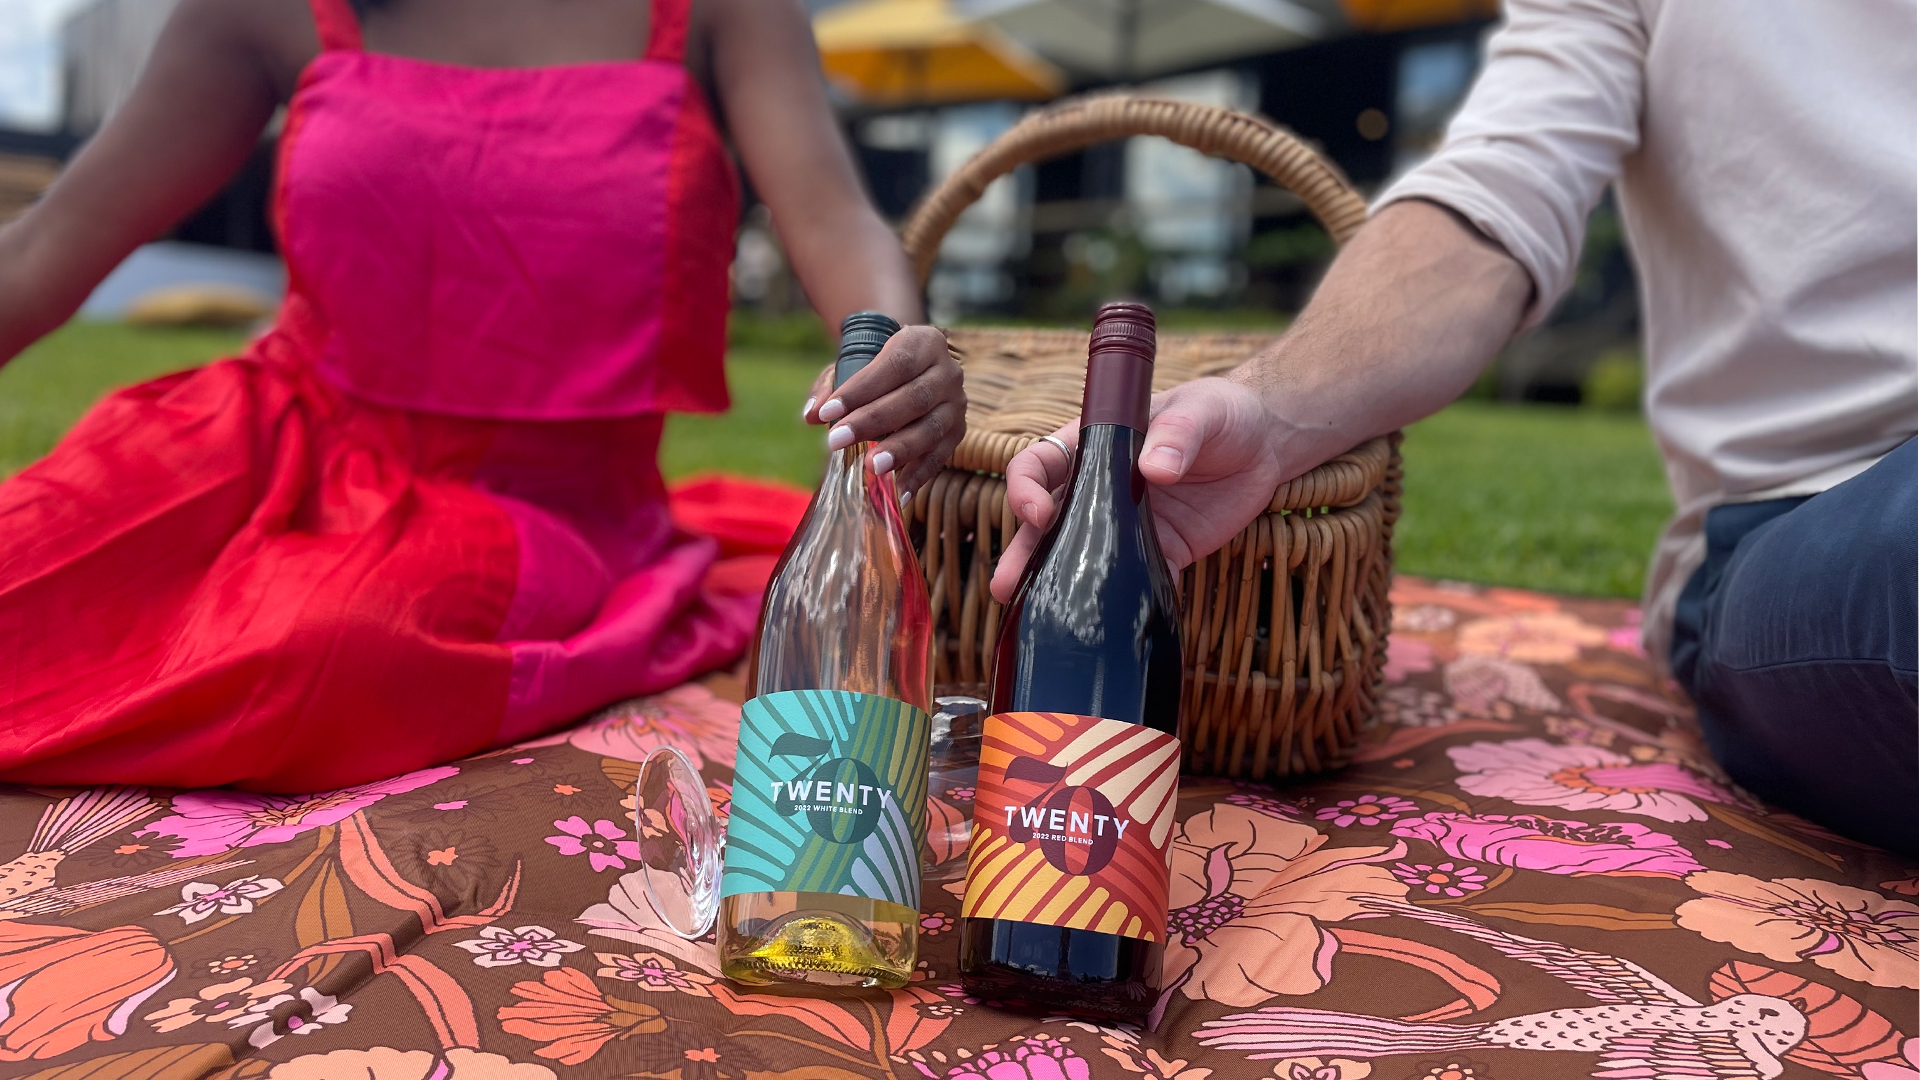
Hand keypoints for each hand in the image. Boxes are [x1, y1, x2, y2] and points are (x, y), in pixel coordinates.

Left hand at [802, 325, 964, 499]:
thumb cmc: (879, 368)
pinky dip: (919, 474)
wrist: (918, 368)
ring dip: (900, 450)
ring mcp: (957, 403)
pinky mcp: (958, 431)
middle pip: (913, 398)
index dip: (861, 389)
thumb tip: (810, 415)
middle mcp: (948, 371)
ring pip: (930, 428)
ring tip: (871, 467)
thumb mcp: (853, 365)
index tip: (828, 413)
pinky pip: (940, 455)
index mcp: (924, 342)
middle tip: (836, 441)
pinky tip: (898, 491)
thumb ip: (831, 386)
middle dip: (873, 421)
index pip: (894, 365)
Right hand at [990, 377, 1284, 602]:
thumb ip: (1178, 433)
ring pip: (1082, 557)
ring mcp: (1128, 523)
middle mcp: (1101, 487)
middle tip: (1006, 584)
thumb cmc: (1220, 411)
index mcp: (1095, 445)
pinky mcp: (1163, 551)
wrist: (1264, 443)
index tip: (1038, 512)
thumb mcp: (1201, 410)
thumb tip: (1155, 468)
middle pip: (1047, 522)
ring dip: (1057, 584)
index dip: (1027, 487)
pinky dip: (1126, 602)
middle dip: (1023, 552)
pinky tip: (1112, 625)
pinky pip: (1139, 581)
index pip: (1041, 463)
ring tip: (1032, 614)